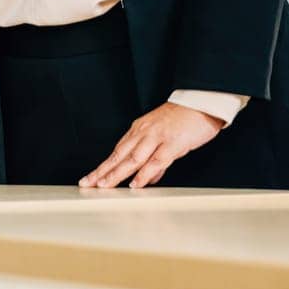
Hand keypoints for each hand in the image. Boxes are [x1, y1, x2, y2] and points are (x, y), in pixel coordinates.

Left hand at [80, 101, 221, 188]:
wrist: (201, 101)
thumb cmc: (184, 118)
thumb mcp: (164, 137)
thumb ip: (156, 158)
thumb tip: (149, 178)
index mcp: (139, 130)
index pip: (117, 151)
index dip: (103, 166)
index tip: (91, 178)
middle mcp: (143, 133)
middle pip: (119, 155)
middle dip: (102, 171)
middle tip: (88, 183)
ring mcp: (156, 137)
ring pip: (132, 158)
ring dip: (117, 173)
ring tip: (105, 186)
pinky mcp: (172, 143)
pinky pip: (156, 161)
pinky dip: (145, 173)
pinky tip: (136, 184)